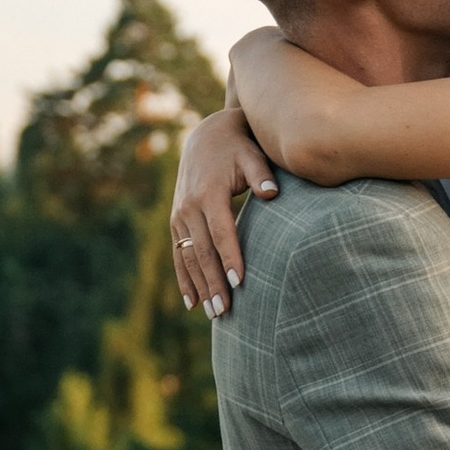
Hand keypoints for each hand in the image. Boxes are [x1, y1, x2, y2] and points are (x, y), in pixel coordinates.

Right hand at [170, 104, 279, 315]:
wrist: (207, 135)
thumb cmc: (238, 148)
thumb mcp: (252, 155)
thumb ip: (262, 174)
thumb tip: (273, 193)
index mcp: (209, 193)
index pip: (221, 232)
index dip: (230, 258)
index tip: (240, 283)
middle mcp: (189, 207)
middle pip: (202, 252)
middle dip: (214, 282)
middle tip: (226, 311)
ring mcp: (179, 215)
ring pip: (188, 257)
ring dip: (199, 286)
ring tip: (212, 314)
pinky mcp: (176, 221)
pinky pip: (178, 254)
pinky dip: (184, 278)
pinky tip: (192, 301)